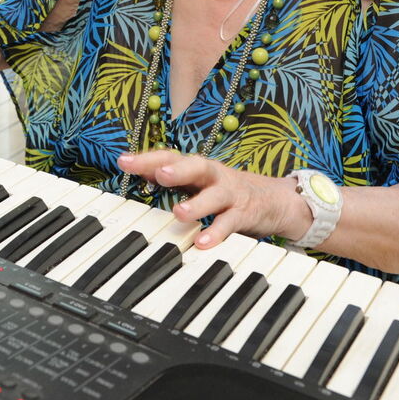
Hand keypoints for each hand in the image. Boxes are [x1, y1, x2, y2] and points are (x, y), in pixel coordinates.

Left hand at [117, 150, 310, 249]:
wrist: (275, 199)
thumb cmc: (227, 191)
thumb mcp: (199, 182)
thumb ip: (172, 179)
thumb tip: (137, 173)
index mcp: (197, 169)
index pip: (171, 157)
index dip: (147, 158)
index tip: (123, 161)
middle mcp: (213, 176)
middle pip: (196, 166)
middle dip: (177, 169)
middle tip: (160, 173)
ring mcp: (230, 194)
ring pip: (214, 195)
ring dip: (197, 204)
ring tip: (180, 213)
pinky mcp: (244, 213)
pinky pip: (229, 223)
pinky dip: (216, 233)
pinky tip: (202, 242)